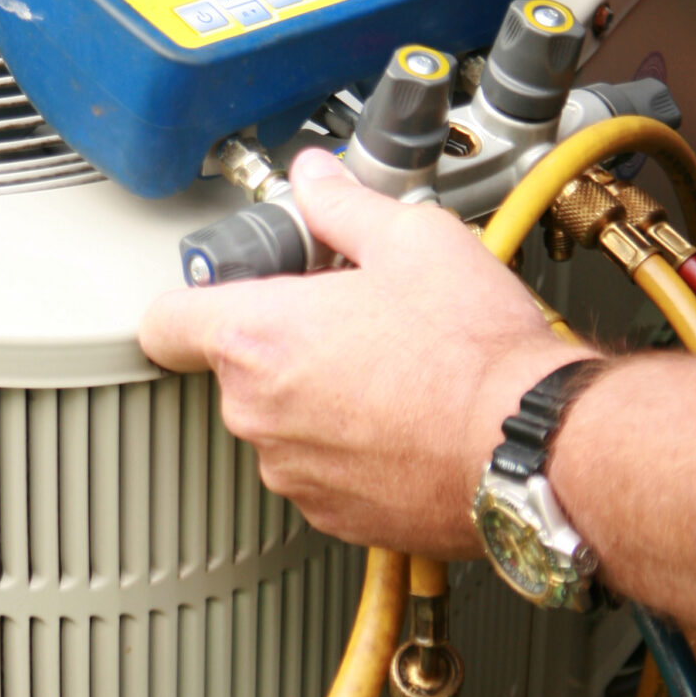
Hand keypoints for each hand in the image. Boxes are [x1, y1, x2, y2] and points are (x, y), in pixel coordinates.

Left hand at [139, 148, 591, 555]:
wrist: (530, 448)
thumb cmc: (475, 352)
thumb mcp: (414, 241)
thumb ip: (344, 206)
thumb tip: (316, 179)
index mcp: (259, 337)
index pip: (165, 321)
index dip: (192, 300)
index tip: (228, 291)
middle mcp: (259, 413)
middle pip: (237, 368)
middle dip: (284, 342)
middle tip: (350, 318)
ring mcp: (291, 471)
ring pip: (281, 422)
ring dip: (319, 398)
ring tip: (391, 370)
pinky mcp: (330, 516)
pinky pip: (320, 470)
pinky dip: (350, 449)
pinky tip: (404, 419)